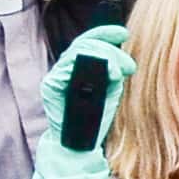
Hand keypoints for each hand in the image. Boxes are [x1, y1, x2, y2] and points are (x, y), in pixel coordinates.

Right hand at [36, 31, 123, 178]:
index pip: (89, 43)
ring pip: (78, 52)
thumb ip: (112, 73)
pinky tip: (109, 75)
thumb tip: (120, 59)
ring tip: (120, 70)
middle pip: (84, 44)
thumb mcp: (109, 91)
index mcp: (78, 68)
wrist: (79, 145)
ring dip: (104, 56)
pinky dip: (89, 66)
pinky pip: (68, 68)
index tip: (123, 33)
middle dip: (109, 47)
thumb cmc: (95, 120)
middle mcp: (65, 69)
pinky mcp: (51, 87)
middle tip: (128, 62)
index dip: (105, 34)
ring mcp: (56, 77)